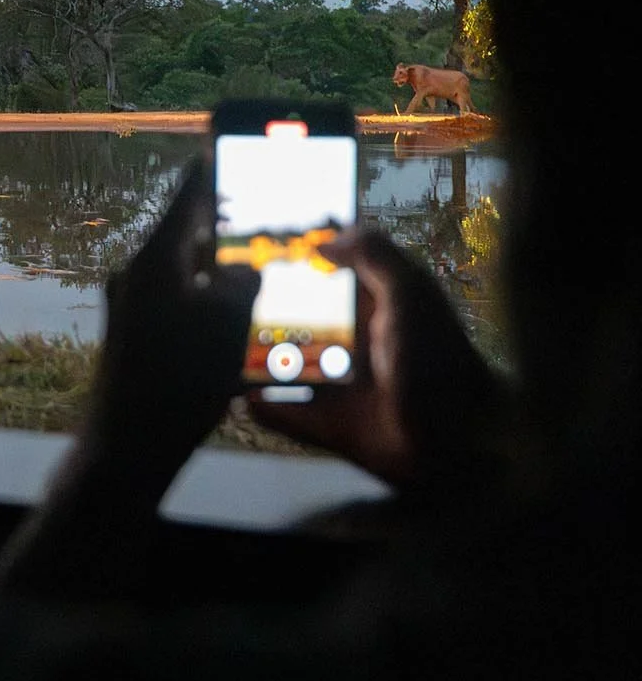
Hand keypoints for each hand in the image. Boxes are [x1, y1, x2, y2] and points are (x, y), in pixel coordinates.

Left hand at [77, 156, 261, 491]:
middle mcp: (136, 275)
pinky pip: (178, 304)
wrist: (125, 451)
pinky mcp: (134, 336)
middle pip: (188, 235)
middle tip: (267, 216)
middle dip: (228, 227)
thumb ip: (242, 282)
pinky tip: (240, 320)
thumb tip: (243, 267)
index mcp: (154, 261)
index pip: (187, 195)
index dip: (216, 169)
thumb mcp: (228, 326)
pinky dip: (207, 303)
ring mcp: (131, 306)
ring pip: (185, 273)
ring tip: (264, 269)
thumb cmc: (177, 386)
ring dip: (221, 271)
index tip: (234, 145)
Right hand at [249, 227, 508, 492]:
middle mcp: (357, 345)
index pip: (332, 278)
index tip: (258, 252)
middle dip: (267, 312)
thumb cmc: (435, 359)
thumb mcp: (410, 293)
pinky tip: (236, 396)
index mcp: (377, 309)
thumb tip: (323, 239)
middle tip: (223, 298)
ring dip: (258, 360)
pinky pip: (289, 415)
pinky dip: (265, 407)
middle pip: (302, 322)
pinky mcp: (333, 426)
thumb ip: (374, 256)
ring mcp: (343, 388)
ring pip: (290, 368)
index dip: (301, 265)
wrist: (460, 441)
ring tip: (220, 344)